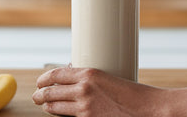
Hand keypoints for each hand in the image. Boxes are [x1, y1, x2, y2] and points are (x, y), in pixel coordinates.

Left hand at [33, 67, 161, 116]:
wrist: (149, 109)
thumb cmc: (135, 95)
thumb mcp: (110, 79)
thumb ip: (92, 81)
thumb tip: (77, 81)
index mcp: (90, 73)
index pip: (56, 74)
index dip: (44, 78)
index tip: (41, 81)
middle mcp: (83, 88)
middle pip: (50, 91)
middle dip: (40, 94)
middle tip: (37, 96)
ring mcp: (84, 107)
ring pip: (54, 106)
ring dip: (47, 106)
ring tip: (44, 105)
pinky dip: (60, 115)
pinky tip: (59, 114)